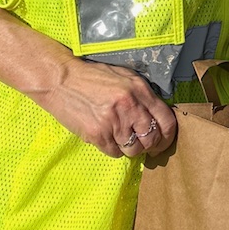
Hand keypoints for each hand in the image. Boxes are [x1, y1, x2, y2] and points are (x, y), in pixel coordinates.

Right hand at [30, 54, 176, 158]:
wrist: (60, 80)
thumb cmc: (92, 77)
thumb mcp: (123, 77)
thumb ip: (142, 96)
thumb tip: (157, 116)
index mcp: (139, 90)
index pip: (166, 121)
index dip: (168, 136)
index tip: (163, 141)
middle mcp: (130, 107)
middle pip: (152, 139)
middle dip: (150, 146)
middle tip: (143, 145)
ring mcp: (113, 122)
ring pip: (134, 150)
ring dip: (131, 148)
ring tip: (121, 137)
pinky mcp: (97, 134)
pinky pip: (114, 152)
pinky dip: (113, 148)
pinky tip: (105, 135)